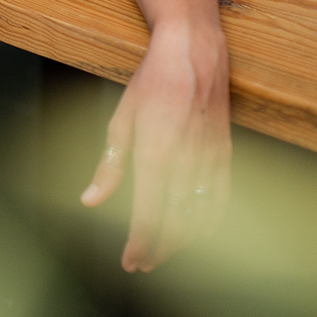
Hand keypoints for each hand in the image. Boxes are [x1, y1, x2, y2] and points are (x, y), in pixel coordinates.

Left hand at [80, 22, 231, 271]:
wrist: (194, 52)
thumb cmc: (152, 82)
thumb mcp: (121, 118)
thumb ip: (109, 164)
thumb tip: (90, 200)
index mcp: (156, 153)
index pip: (149, 214)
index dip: (140, 243)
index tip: (130, 261)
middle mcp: (187, 161)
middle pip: (176, 223)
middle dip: (159, 249)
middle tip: (142, 263)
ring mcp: (211, 159)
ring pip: (201, 217)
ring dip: (183, 241)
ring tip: (163, 252)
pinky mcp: (226, 154)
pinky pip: (222, 199)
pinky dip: (210, 223)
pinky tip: (198, 232)